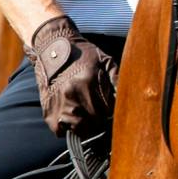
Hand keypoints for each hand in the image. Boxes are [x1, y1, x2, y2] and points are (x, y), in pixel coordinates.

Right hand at [28, 15, 116, 134]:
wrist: (51, 48)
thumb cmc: (82, 54)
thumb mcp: (104, 60)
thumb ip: (117, 78)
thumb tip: (130, 95)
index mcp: (88, 83)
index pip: (107, 111)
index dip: (111, 112)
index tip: (110, 107)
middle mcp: (72, 95)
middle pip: (93, 123)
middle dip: (101, 121)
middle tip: (100, 113)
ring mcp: (58, 104)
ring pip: (78, 129)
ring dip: (86, 126)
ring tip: (88, 116)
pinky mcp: (47, 110)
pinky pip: (59, 130)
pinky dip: (67, 129)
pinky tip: (73, 118)